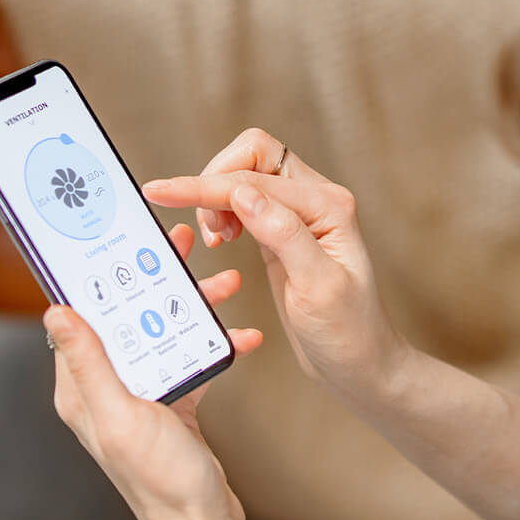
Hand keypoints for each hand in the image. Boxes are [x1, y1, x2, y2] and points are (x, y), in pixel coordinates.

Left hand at [46, 223, 263, 519]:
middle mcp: (104, 390)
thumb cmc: (161, 482)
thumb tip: (54, 312)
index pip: (81, 316)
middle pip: (125, 316)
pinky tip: (242, 337)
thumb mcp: (120, 415)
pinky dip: (213, 345)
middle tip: (182, 245)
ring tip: (225, 285)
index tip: (122, 241)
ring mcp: (138, 397)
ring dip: (193, 307)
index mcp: (81, 389)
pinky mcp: (170, 405)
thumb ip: (88, 364)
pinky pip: (188, 360)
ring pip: (160, 332)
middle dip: (156, 280)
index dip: (100, 275)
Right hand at [142, 129, 405, 411]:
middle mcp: (316, 200)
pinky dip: (222, 211)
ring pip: (244, 174)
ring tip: (215, 240)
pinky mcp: (282, 231)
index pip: (255, 177)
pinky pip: (243, 200)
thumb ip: (283, 235)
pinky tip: (222, 239)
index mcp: (328, 206)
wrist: (358, 363)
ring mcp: (298, 214)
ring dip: (216, 198)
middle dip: (213, 183)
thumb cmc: (346, 330)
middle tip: (207, 234)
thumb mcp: (317, 287)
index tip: (161, 192)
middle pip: (251, 156)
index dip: (204, 185)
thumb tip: (243, 195)